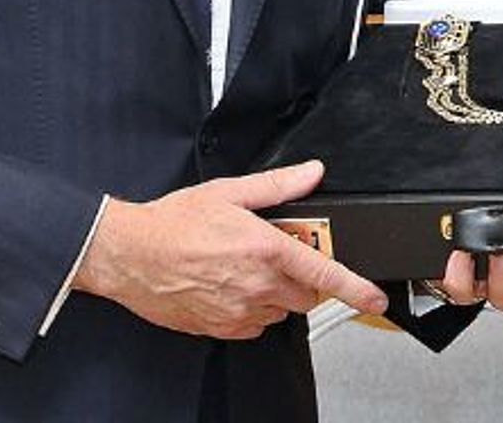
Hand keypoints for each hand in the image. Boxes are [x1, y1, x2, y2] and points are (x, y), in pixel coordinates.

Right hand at [74, 159, 386, 338]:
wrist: (128, 254)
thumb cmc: (172, 222)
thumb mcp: (231, 191)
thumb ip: (280, 185)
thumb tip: (313, 173)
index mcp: (265, 249)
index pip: (324, 274)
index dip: (356, 288)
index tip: (374, 297)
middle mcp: (256, 285)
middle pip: (306, 294)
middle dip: (303, 276)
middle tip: (277, 253)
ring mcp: (237, 311)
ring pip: (280, 310)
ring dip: (276, 292)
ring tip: (245, 266)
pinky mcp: (219, 328)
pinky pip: (254, 325)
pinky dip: (252, 309)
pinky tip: (230, 286)